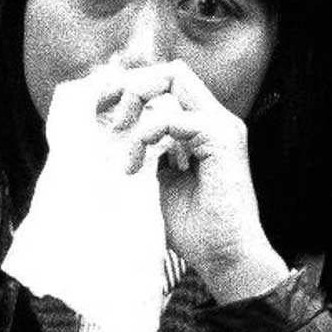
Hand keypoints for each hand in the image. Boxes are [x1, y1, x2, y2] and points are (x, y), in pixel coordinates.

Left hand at [49, 63, 288, 302]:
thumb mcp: (156, 181)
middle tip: (110, 121)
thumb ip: (144, 152)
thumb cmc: (194, 230)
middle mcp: (215, 119)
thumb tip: (106, 133)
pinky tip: (134, 166)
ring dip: (136, 107)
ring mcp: (221, 125)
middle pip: (170, 71)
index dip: (133, 90)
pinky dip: (145, 135)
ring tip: (123, 153)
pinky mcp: (222, 138)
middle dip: (133, 87)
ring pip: (172, 79)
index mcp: (202, 127)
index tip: (104, 114)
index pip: (168, 83)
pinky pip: (172, 116)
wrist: (226, 260)